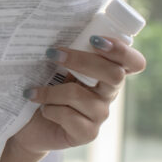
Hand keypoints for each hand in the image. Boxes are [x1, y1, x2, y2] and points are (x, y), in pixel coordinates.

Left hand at [13, 36, 146, 155]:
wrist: (28, 124)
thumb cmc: (42, 88)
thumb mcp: (54, 66)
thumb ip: (64, 51)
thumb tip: (51, 27)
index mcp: (105, 73)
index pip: (133, 62)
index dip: (122, 50)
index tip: (95, 39)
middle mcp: (108, 94)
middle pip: (113, 74)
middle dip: (81, 60)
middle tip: (52, 53)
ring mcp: (99, 115)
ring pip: (81, 96)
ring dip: (51, 91)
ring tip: (33, 93)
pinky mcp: (87, 133)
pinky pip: (70, 117)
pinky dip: (50, 110)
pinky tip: (42, 110)